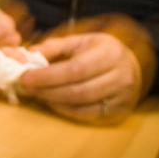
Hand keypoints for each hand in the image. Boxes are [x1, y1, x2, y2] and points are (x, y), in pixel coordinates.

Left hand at [19, 15, 156, 124]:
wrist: (131, 65)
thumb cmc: (99, 51)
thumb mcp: (80, 41)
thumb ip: (55, 46)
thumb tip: (29, 53)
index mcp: (109, 53)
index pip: (75, 69)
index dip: (48, 76)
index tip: (26, 77)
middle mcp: (120, 76)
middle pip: (78, 90)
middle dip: (48, 90)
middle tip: (28, 87)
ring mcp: (122, 97)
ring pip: (82, 105)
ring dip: (54, 102)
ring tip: (38, 94)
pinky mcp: (119, 112)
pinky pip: (87, 115)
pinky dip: (66, 110)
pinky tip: (53, 102)